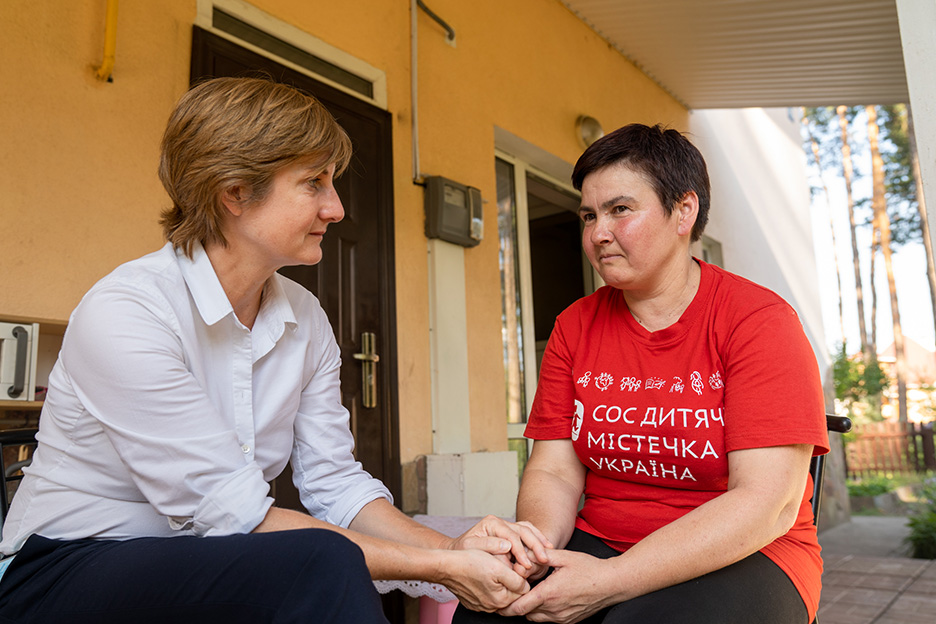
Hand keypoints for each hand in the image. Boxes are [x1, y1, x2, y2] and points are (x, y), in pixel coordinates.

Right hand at [437, 548, 531, 611]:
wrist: (445, 566)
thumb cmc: (470, 562)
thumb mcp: (498, 566)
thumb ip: (516, 579)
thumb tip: (526, 584)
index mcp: (501, 599)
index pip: (523, 589)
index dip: (521, 574)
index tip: (514, 563)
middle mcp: (492, 607)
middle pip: (511, 592)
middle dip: (510, 578)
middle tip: (501, 564)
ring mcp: (482, 605)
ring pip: (499, 592)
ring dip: (499, 581)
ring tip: (490, 567)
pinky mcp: (474, 602)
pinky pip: (487, 594)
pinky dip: (487, 585)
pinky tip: (482, 574)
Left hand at [447, 515, 552, 573]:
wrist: (458, 549)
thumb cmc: (462, 551)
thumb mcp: (470, 548)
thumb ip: (488, 546)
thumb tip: (507, 547)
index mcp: (491, 523)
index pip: (511, 536)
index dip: (520, 551)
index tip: (526, 565)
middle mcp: (501, 522)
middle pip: (523, 530)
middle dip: (535, 545)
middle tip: (544, 559)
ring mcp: (507, 526)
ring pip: (528, 529)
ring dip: (539, 541)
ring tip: (549, 552)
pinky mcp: (511, 532)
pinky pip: (528, 532)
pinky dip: (537, 539)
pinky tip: (545, 548)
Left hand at [497, 549, 615, 622]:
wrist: (612, 583)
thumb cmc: (590, 569)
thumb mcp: (564, 557)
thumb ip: (542, 556)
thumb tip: (525, 554)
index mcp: (549, 594)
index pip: (520, 607)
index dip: (506, 606)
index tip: (498, 602)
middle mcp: (554, 610)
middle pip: (526, 614)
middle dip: (518, 605)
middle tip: (514, 592)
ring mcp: (562, 618)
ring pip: (537, 618)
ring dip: (531, 608)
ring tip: (531, 593)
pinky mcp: (569, 621)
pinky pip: (549, 620)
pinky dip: (543, 611)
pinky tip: (547, 597)